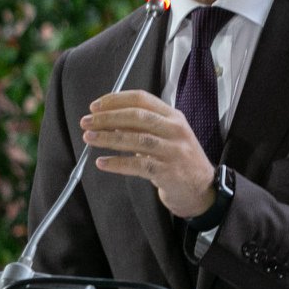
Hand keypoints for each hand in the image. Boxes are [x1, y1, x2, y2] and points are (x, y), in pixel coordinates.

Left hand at [82, 90, 216, 218]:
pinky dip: (117, 163)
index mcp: (173, 116)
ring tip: (89, 138)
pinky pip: (138, 166)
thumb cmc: (179, 160)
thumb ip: (142, 126)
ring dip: (109, 138)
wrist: (202, 189)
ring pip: (136, 140)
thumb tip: (109, 119)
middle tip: (87, 122)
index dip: (116, 100)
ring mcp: (173, 151)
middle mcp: (175, 130)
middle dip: (108, 117)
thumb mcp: (166, 136)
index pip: (142, 99)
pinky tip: (102, 162)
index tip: (95, 106)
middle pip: (137, 117)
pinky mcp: (168, 172)